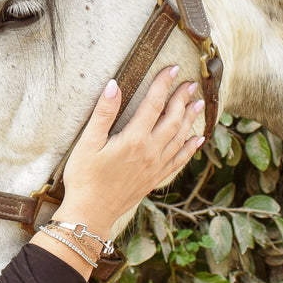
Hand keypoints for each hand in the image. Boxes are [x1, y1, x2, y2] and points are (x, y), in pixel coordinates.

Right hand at [55, 66, 203, 237]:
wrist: (91, 213)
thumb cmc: (84, 178)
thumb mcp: (87, 143)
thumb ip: (103, 113)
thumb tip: (113, 85)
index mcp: (134, 140)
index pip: (154, 104)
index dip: (164, 84)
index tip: (173, 69)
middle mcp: (150, 152)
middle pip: (173, 119)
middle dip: (182, 99)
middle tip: (191, 83)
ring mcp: (156, 167)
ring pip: (180, 138)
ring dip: (190, 119)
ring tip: (198, 104)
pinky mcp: (155, 179)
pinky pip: (179, 160)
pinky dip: (190, 148)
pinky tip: (197, 139)